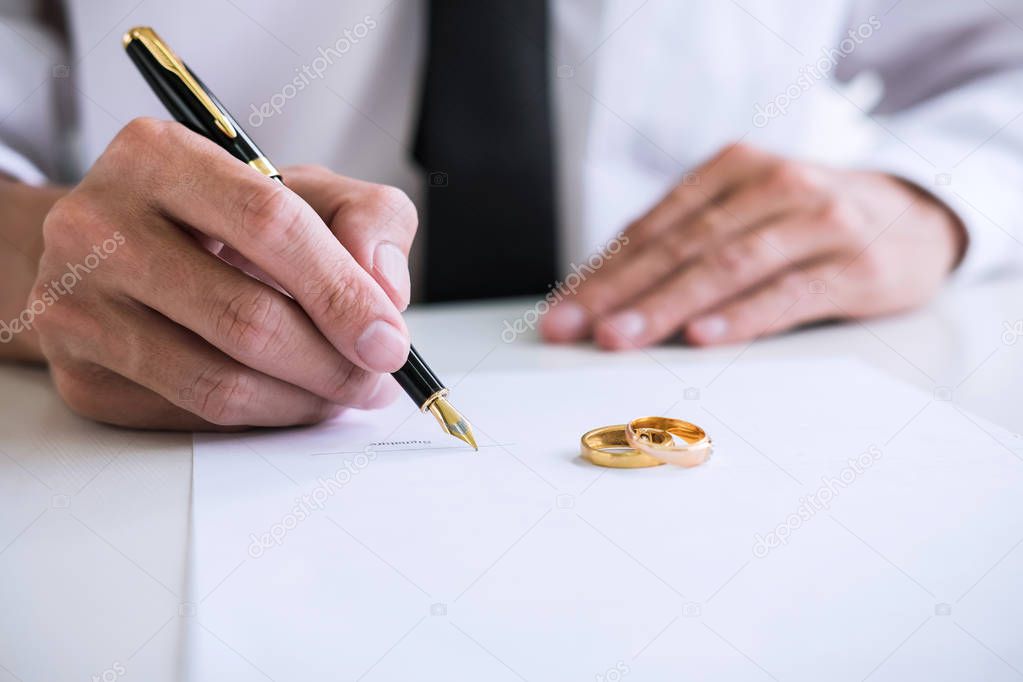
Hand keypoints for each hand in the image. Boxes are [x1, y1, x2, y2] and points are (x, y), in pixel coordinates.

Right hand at [30, 118, 415, 428]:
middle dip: (332, 363)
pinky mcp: (82, 375)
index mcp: (158, 156)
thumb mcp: (302, 189)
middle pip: (245, 318)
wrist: (112, 253)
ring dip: (303, 401)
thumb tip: (386, 290)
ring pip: (219, 382)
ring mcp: (77, 306)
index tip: (390, 341)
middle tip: (377, 378)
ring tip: (342, 390)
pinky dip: (260, 417)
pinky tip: (289, 397)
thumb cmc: (221, 219)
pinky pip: (192, 416)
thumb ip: (366, 216)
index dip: (341, 291)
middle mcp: (99, 227)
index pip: (269, 225)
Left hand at [541, 143, 965, 348]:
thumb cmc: (806, 223)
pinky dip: (741, 317)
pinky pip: (790, 292)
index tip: (562, 313)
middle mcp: (775, 185)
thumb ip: (685, 244)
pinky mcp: (858, 265)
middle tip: (576, 330)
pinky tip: (701, 338)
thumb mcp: (746, 214)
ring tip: (621, 337)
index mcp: (734, 168)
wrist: (915, 217)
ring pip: (728, 266)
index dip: (603, 271)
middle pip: (683, 244)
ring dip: (667, 305)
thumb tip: (603, 296)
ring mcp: (820, 221)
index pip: (655, 225)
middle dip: (620, 292)